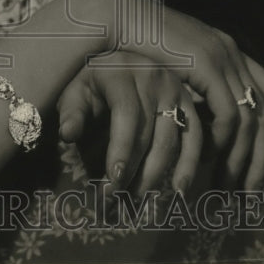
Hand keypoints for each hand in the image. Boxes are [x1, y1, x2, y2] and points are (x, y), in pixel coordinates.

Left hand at [57, 51, 201, 194]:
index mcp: (121, 71)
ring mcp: (175, 89)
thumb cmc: (91, 83)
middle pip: (150, 131)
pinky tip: (179, 190)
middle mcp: (153, 78)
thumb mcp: (75, 92)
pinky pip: (195, 137)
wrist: (113, 62)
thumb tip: (68, 134)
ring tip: (140, 200)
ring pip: (173, 138)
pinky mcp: (188, 102)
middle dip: (135, 170)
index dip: (121, 148)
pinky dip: (190, 164)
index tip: (113, 180)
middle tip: (117, 200)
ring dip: (158, 174)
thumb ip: (71, 113)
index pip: (126, 113)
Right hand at [103, 0, 263, 187]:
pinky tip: (207, 155)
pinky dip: (222, 139)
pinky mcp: (206, 64)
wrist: (119, 14)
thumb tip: (198, 110)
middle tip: (253, 185)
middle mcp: (231, 51)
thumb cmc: (135, 40)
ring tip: (226, 181)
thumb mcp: (173, 61)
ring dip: (240, 155)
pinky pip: (227, 113)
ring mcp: (221, 56)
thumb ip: (191, 80)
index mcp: (226, 47)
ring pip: (249, 117)